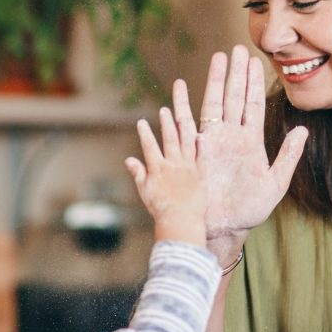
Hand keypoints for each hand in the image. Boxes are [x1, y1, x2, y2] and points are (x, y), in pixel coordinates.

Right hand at [127, 106, 206, 246]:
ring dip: (182, 128)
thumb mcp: (145, 192)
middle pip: (169, 139)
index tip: (141, 121)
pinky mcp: (201, 175)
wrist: (181, 222)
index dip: (145, 133)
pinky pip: (202, 157)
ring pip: (185, 143)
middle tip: (164, 110)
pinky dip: (202, 145)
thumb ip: (138, 174)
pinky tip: (201, 135)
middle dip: (166, 123)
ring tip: (180, 115)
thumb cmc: (161, 210)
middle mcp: (173, 165)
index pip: (149, 146)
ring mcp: (188, 168)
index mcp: (158, 169)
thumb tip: (128, 159)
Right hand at [170, 45, 307, 245]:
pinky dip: (183, 105)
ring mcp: (213, 142)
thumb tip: (302, 129)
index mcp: (250, 141)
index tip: (255, 61)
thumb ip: (288, 155)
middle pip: (234, 97)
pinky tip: (180, 87)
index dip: (254, 82)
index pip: (253, 104)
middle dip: (236, 72)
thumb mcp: (276, 182)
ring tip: (217, 58)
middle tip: (237, 48)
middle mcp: (231, 137)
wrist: (226, 227)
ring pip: (214, 104)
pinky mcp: (197, 152)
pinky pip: (189, 124)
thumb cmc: (251, 209)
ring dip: (216, 81)